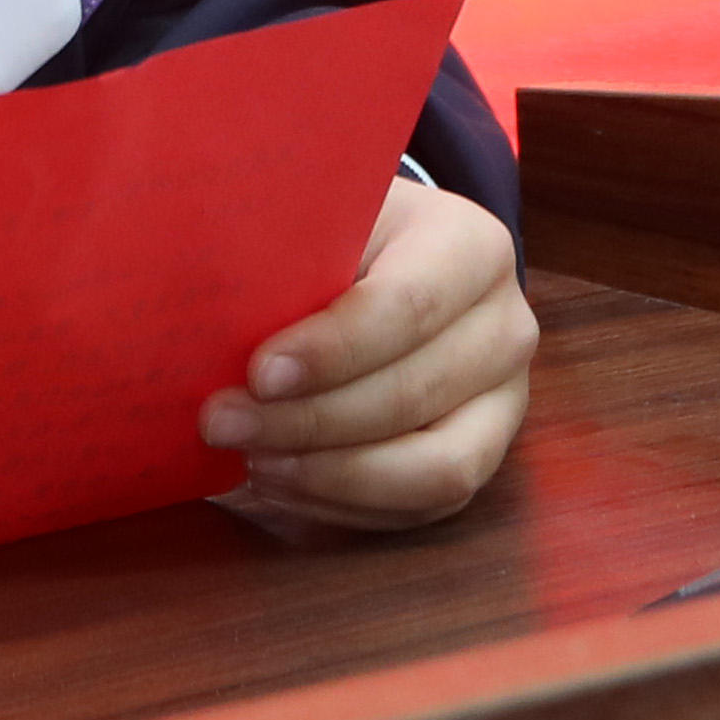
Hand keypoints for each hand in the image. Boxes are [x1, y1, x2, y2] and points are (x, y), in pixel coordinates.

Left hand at [204, 176, 536, 530]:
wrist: (386, 262)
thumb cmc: (338, 234)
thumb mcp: (318, 213)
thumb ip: (282, 246)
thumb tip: (213, 299)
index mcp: (472, 247)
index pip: (410, 305)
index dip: (333, 349)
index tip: (257, 373)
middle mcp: (505, 327)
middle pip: (414, 393)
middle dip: (310, 421)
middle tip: (223, 423)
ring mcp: (503, 402)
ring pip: (436, 468)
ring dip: (332, 476)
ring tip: (253, 460)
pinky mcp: (482, 457)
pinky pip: (421, 507)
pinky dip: (344, 504)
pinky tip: (281, 482)